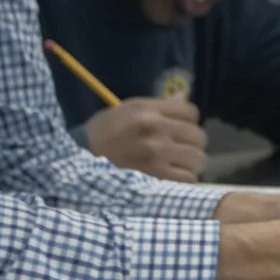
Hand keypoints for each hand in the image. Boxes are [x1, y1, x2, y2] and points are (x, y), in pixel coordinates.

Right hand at [83, 97, 206, 181]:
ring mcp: (157, 156)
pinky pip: (188, 179)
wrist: (80, 160)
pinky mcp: (155, 179)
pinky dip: (184, 179)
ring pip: (198, 159)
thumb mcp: (128, 109)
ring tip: (179, 163)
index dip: (189, 120)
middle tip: (181, 147)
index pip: (191, 111)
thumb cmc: (103, 131)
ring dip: (191, 162)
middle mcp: (156, 131)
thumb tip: (183, 99)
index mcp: (149, 111)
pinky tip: (172, 176)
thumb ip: (158, 105)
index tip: (180, 127)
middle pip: (199, 136)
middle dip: (193, 142)